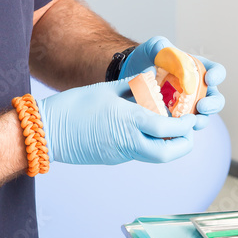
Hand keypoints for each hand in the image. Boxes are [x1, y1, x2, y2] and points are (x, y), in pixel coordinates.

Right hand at [35, 78, 193, 164]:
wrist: (48, 131)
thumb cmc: (75, 105)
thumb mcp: (107, 89)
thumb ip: (133, 86)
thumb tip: (152, 78)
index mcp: (128, 121)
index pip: (167, 128)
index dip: (184, 125)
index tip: (189, 117)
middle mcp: (128, 142)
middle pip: (167, 153)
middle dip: (182, 144)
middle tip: (185, 130)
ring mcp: (120, 154)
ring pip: (153, 155)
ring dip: (165, 145)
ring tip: (166, 126)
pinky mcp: (112, 159)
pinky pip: (137, 153)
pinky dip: (146, 143)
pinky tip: (141, 128)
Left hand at [120, 36, 225, 130]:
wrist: (129, 75)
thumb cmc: (146, 58)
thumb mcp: (153, 48)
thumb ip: (162, 46)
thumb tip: (172, 54)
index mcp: (197, 69)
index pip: (216, 71)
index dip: (217, 76)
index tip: (209, 79)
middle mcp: (197, 88)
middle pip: (216, 98)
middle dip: (213, 104)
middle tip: (201, 106)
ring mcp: (188, 104)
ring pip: (204, 115)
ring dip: (201, 120)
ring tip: (192, 122)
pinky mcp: (177, 117)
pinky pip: (186, 125)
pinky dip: (184, 128)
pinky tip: (176, 128)